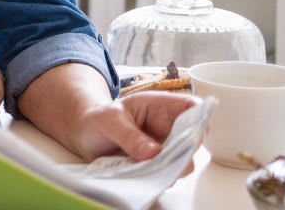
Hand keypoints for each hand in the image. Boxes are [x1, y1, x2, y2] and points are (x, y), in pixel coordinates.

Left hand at [75, 91, 200, 174]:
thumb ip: (129, 135)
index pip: (193, 108)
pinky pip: (166, 175)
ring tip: (149, 169)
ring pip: (183, 162)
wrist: (86, 134)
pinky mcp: (156, 165)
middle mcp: (168, 128)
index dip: (199, 121)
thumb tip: (153, 153)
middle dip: (184, 153)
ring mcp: (164, 148)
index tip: (190, 137)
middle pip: (194, 140)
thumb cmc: (100, 118)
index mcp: (161, 107)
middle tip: (164, 160)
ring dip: (171, 169)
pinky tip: (143, 177)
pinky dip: (158, 178)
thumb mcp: (109, 120)